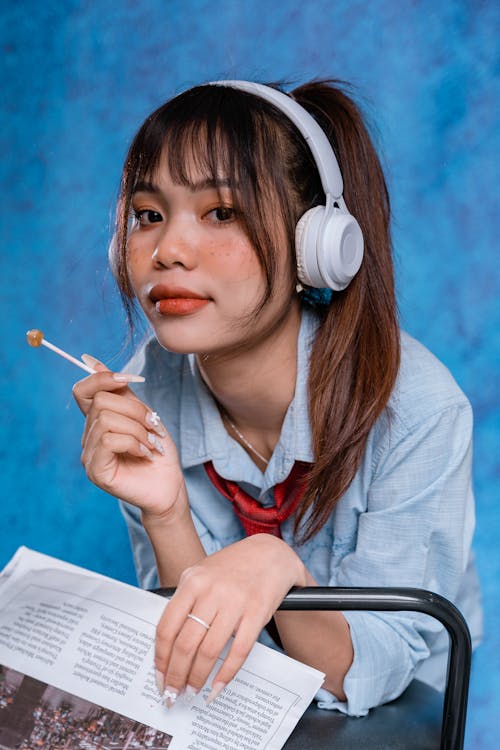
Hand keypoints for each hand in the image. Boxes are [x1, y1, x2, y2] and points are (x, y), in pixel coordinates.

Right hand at [72, 356, 185, 517]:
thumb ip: (122, 392)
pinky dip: (132, 442)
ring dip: (137, 429)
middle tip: (153, 427)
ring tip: (152, 443)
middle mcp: (89, 437)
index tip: (127, 379)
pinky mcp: (96, 471)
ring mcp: (89, 455)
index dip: (102, 378)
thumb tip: (92, 361)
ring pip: (106, 420)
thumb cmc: (158, 452)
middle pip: (101, 402)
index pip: (82, 390)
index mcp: (98, 422)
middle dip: (134, 409)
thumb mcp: (143, 415)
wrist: (170, 486)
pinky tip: (145, 453)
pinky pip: (107, 440)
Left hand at [154, 534, 306, 705]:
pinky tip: (217, 687)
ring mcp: (235, 601)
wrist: (270, 553)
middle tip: (173, 694)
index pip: (167, 627)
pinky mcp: (257, 612)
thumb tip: (167, 643)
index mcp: (192, 581)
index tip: (159, 679)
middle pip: (185, 643)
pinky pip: (238, 651)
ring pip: (209, 651)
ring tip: (192, 692)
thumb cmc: (231, 567)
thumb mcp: (201, 574)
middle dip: (176, 675)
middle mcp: (211, 591)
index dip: (161, 659)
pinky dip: (225, 675)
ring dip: (197, 678)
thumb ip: (184, 601)